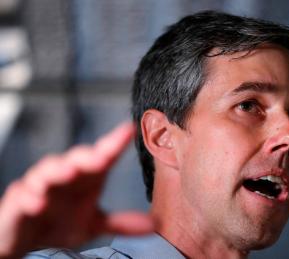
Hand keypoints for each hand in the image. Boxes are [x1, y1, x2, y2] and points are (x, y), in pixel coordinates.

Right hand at [0, 122, 154, 258]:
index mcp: (86, 178)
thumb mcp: (93, 225)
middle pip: (75, 160)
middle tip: (99, 157)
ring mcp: (39, 186)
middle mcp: (64, 177)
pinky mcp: (17, 201)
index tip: (129, 130)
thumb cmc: (61, 223)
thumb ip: (121, 223)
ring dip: (57, 171)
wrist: (27, 239)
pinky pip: (22, 196)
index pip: (103, 156)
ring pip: (47, 171)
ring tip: (68, 173)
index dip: (115, 143)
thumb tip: (153, 224)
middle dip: (86, 156)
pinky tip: (38, 202)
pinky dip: (30, 197)